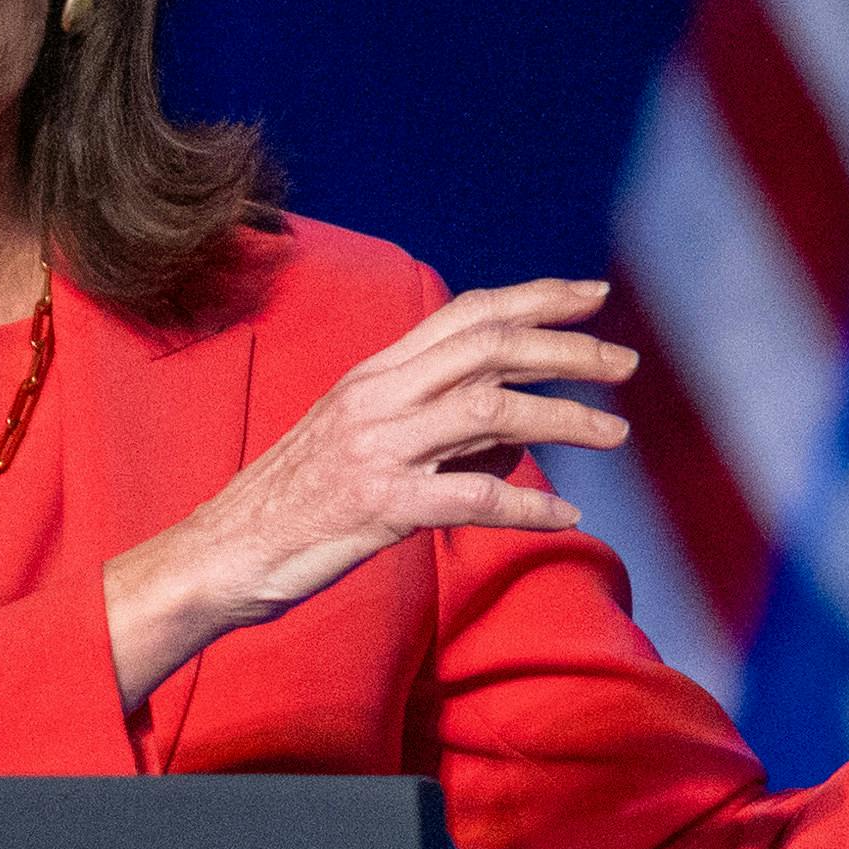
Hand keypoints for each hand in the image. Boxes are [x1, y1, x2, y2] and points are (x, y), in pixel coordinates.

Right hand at [104, 277, 632, 706]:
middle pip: (489, 348)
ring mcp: (377, 448)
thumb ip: (437, 421)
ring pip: (489, 410)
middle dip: (567, 350)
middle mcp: (377, 396)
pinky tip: (566, 516)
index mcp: (375, 372)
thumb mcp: (362, 438)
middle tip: (625, 363)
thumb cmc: (297, 500)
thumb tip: (521, 427)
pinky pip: (470, 497)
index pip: (467, 313)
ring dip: (564, 418)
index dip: (535, 298)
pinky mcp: (377, 506)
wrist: (222, 553)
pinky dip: (526, 505)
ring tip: (616, 433)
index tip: (593, 295)